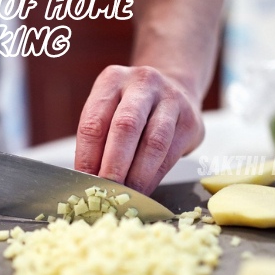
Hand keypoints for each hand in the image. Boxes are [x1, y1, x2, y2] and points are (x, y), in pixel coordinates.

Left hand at [75, 65, 203, 194]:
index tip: (84, 181)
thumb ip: (98, 139)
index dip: (87, 156)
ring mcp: (171, 99)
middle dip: (114, 165)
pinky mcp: (190, 121)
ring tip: (125, 194)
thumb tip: (88, 180)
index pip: (94, 122)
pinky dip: (154, 177)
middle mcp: (143, 84)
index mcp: (112, 80)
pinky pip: (170, 154)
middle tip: (106, 190)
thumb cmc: (132, 107)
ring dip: (137, 175)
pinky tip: (143, 190)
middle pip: (125, 127)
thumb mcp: (109, 110)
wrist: (175, 88)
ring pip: (153, 142)